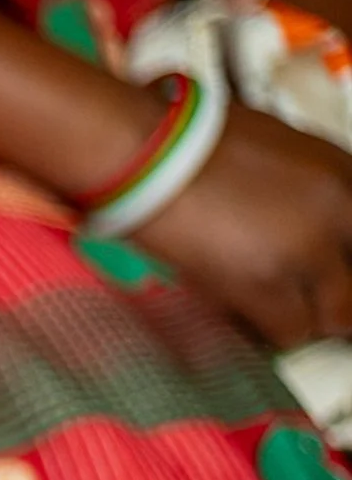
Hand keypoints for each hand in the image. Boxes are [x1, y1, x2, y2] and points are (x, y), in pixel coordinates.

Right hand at [133, 106, 351, 348]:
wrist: (148, 154)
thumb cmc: (193, 146)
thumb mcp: (275, 153)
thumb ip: (307, 194)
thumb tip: (307, 228)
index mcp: (346, 174)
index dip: (341, 269)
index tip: (328, 281)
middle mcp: (339, 212)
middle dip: (331, 299)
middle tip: (303, 300)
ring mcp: (306, 251)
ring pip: (332, 318)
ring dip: (302, 318)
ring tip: (269, 308)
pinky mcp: (264, 284)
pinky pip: (289, 332)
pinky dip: (269, 331)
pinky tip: (246, 315)